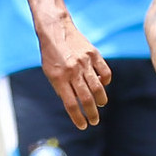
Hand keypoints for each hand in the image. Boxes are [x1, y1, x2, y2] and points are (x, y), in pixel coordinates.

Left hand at [38, 13, 111, 128]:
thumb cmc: (50, 54)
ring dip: (101, 101)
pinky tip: (103, 85)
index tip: (83, 126)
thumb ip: (61, 88)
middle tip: (95, 121)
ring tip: (100, 105)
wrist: (56, 29)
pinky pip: (105, 73)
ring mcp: (84, 63)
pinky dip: (106, 82)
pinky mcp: (94, 54)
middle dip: (92, 114)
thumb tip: (74, 103)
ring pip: (98, 88)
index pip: (71, 105)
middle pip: (86, 99)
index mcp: (59, 78)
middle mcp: (72, 72)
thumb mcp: (50, 73)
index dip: (78, 118)